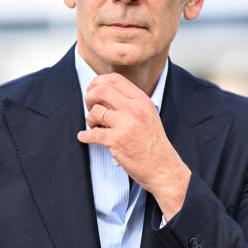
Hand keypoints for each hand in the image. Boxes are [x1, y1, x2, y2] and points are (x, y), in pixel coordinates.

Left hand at [77, 73, 190, 220]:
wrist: (163, 167)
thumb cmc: (153, 142)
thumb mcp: (148, 114)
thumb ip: (131, 102)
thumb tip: (105, 93)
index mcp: (142, 100)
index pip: (115, 79)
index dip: (98, 81)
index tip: (92, 89)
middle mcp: (135, 109)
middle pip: (102, 90)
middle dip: (89, 96)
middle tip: (88, 106)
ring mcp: (126, 125)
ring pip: (96, 111)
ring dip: (89, 118)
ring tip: (93, 125)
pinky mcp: (118, 141)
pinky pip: (93, 134)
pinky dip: (84, 135)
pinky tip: (84, 137)